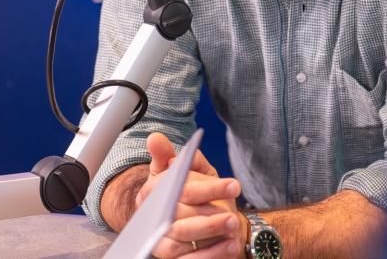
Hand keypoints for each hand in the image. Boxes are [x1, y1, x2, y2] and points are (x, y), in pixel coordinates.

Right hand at [140, 133, 246, 257]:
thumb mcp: (193, 174)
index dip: (209, 187)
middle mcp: (151, 218)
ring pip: (178, 242)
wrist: (199, 224)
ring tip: (232, 227)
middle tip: (233, 215)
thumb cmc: (195, 195)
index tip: (235, 186)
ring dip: (209, 234)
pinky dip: (210, 255)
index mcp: (153, 192)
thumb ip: (180, 159)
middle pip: (178, 217)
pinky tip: (230, 245)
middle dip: (209, 216)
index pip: (182, 189)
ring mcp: (158, 241)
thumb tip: (156, 139)